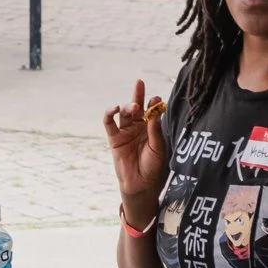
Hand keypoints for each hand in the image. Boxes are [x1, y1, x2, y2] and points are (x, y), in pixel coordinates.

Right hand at [103, 79, 168, 225]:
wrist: (141, 184)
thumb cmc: (153, 167)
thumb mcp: (158, 148)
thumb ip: (155, 130)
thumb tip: (156, 112)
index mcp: (151, 128)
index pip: (152, 111)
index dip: (153, 103)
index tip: (157, 98)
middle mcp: (138, 127)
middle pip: (137, 107)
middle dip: (138, 94)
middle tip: (139, 83)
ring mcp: (126, 132)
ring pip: (124, 113)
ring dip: (128, 106)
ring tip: (133, 106)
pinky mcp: (114, 138)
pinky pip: (109, 123)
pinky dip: (109, 114)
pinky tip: (115, 109)